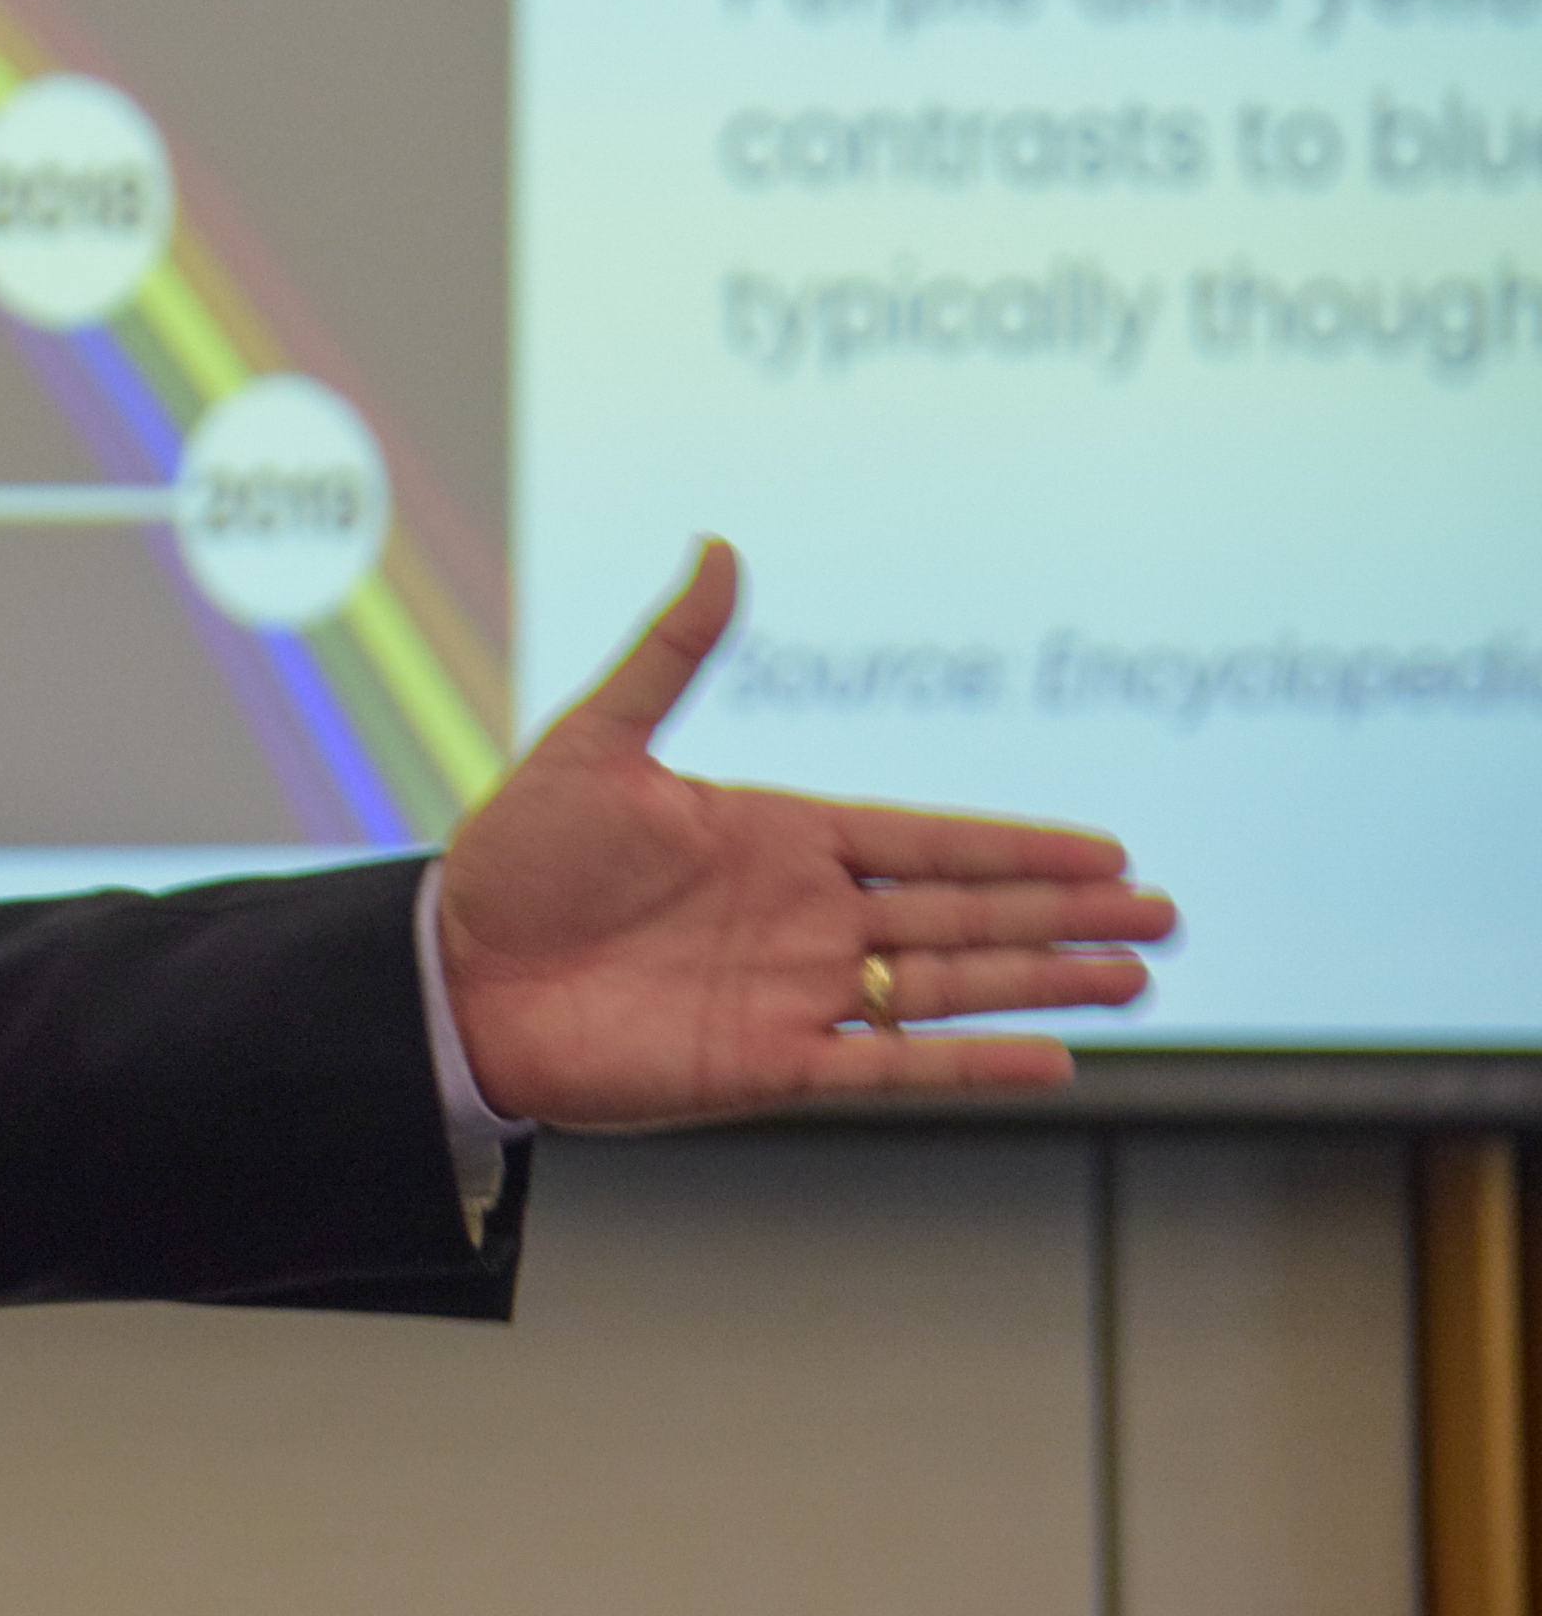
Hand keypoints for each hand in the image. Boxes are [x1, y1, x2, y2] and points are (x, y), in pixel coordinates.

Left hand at [441, 541, 1174, 1126]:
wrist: (452, 972)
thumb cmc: (513, 857)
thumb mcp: (593, 740)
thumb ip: (671, 653)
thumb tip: (718, 546)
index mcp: (774, 836)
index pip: (925, 839)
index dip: (1016, 846)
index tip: (1106, 848)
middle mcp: (801, 916)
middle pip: (963, 913)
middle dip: (1064, 912)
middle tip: (1164, 912)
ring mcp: (792, 992)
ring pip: (950, 986)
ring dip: (1043, 981)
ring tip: (1136, 976)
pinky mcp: (766, 1064)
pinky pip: (890, 1068)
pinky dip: (970, 1068)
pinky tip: (1050, 1062)